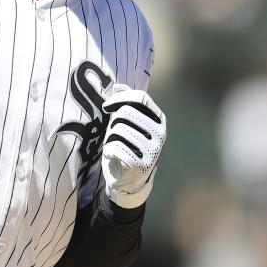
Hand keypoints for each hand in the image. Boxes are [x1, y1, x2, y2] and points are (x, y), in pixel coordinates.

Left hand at [100, 84, 165, 208]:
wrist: (129, 180)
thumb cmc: (126, 146)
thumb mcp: (127, 124)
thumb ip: (125, 104)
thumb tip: (118, 86)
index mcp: (159, 121)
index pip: (140, 98)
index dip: (119, 98)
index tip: (106, 107)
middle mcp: (160, 134)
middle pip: (126, 112)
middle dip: (113, 122)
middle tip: (113, 135)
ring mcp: (153, 150)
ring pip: (118, 129)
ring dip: (109, 138)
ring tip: (115, 147)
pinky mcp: (141, 164)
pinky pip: (115, 147)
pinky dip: (108, 151)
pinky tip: (113, 157)